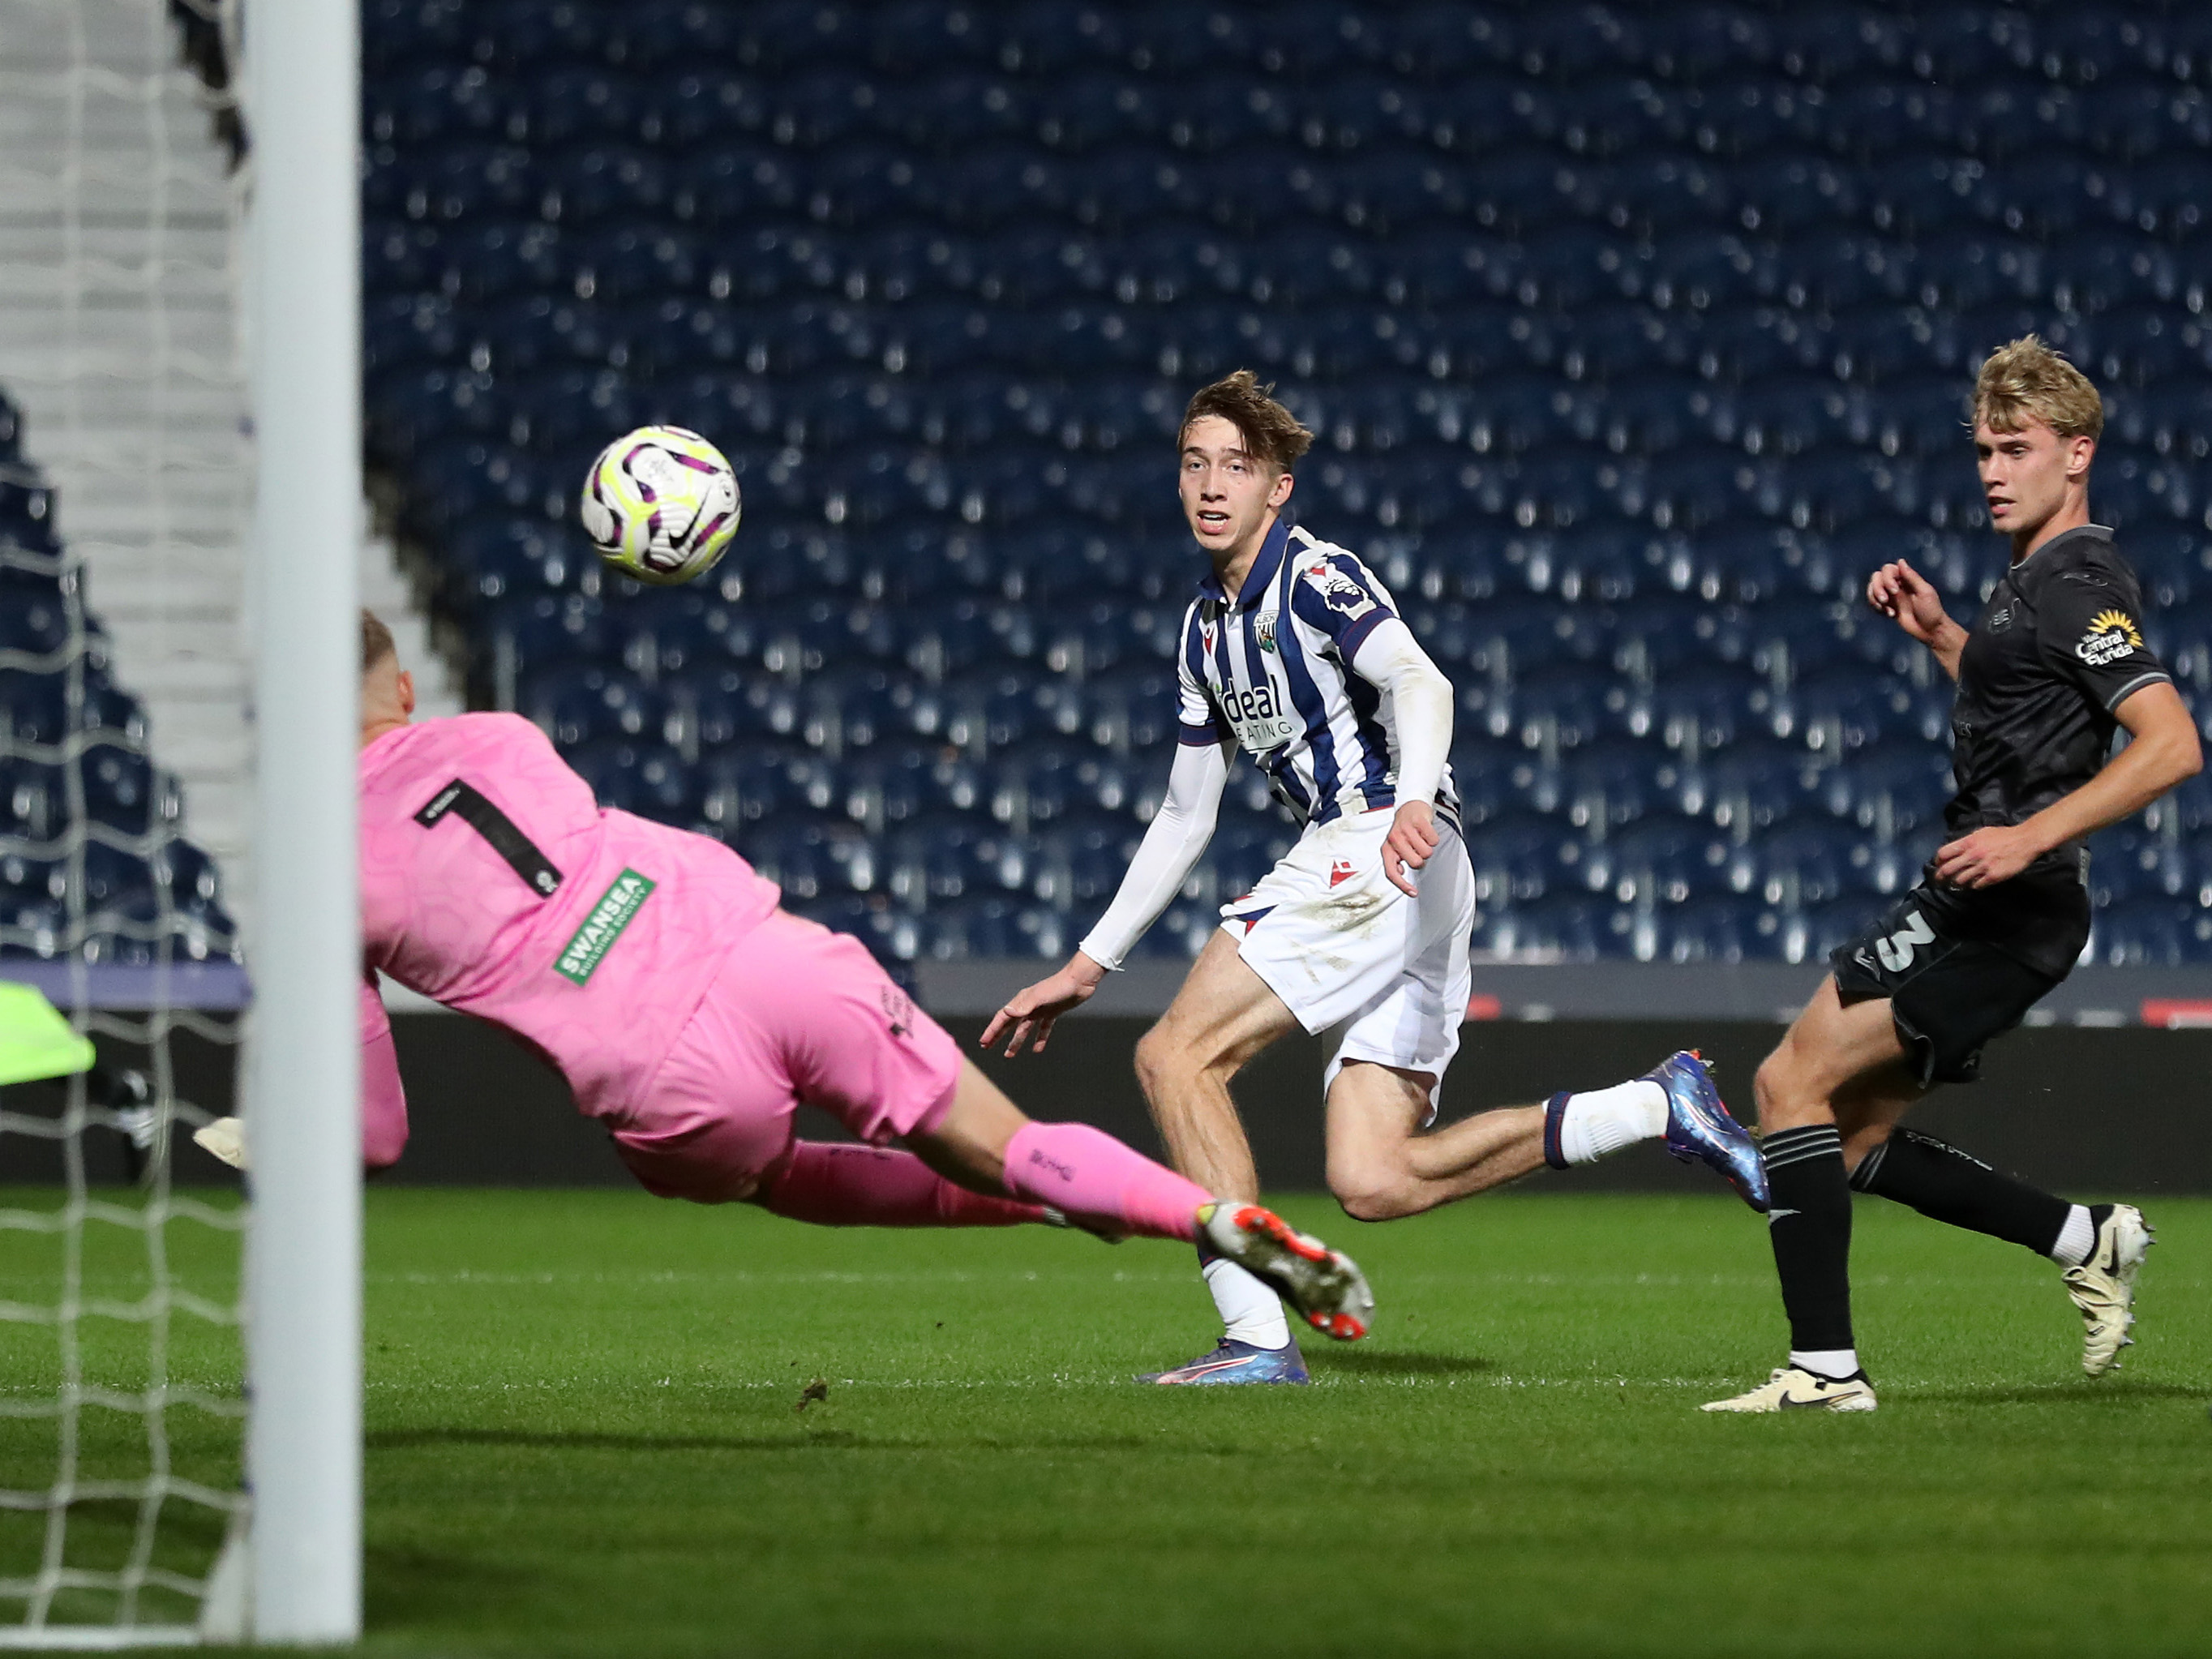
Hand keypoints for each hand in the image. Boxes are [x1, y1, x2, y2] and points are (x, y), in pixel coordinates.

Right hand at [980, 954, 1104, 1056]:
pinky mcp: (1052, 1012)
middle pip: (1009, 1023)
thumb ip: (1024, 1005)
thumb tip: (1007, 1012)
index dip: (992, 1030)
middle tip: (987, 1047)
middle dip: (998, 1035)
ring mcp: (1040, 1009)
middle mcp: (1028, 1005)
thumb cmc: (1060, 986)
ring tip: (1009, 1055)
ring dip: (1016, 1041)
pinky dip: (1039, 1039)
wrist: (1080, 980)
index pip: (1003, 1017)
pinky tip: (1037, 1050)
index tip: (983, 1042)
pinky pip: (1043, 1029)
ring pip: (1024, 1028)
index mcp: (1022, 1001)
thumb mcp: (1040, 996)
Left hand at [1383, 800, 1438, 896]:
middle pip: (1416, 863)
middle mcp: (1394, 839)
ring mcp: (1406, 830)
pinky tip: (1425, 831)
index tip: (1414, 893)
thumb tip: (1400, 871)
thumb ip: (1396, 861)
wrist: (1410, 806)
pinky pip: (1434, 840)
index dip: (1402, 885)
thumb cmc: (1403, 830)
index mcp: (1387, 849)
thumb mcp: (1395, 847)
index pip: (1392, 872)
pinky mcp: (1418, 821)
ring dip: (1427, 847)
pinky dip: (1433, 838)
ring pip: (1427, 852)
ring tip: (1420, 838)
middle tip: (1417, 848)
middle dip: (1420, 858)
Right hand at [1865, 558, 1955, 650]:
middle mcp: (1897, 585)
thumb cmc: (1931, 611)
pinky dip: (1876, 607)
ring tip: (1885, 609)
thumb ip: (1912, 576)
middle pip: (1877, 577)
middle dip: (1877, 588)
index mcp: (1907, 579)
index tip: (1894, 591)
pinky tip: (1889, 615)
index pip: (1888, 569)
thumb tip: (1900, 561)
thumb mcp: (1924, 592)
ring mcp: (1891, 597)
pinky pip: (1873, 602)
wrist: (1930, 631)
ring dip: (1874, 598)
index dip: (1887, 578)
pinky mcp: (1887, 608)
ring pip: (1872, 589)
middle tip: (1885, 600)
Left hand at [1932, 824, 2043, 888]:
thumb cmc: (2004, 835)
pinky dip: (1973, 886)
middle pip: (1947, 869)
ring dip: (1957, 883)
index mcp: (1968, 842)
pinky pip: (1976, 885)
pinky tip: (1975, 883)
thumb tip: (1955, 849)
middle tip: (1940, 880)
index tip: (1938, 865)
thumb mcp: (1982, 833)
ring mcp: (1982, 867)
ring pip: (1960, 880)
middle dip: (1940, 876)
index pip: (1943, 853)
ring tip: (1958, 883)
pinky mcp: (1993, 876)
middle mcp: (1973, 855)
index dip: (1938, 861)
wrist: (2025, 841)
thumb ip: (1967, 841)